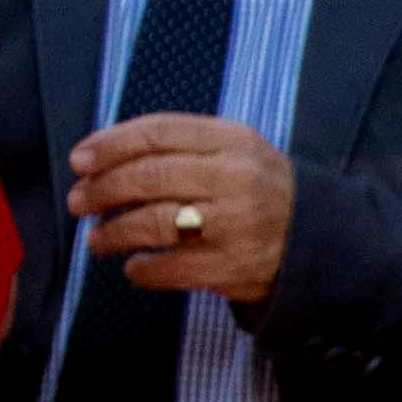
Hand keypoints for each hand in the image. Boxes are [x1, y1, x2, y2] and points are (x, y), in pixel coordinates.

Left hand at [69, 111, 294, 303]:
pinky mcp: (233, 267)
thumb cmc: (259, 187)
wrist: (324, 238)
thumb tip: (101, 153)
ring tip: (97, 239)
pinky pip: (173, 268)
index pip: (158, 132)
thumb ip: (179, 144)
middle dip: (103, 189)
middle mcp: (234, 178)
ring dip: (114, 232)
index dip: (110, 144)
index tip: (80, 160)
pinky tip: (133, 267)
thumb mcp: (233, 149)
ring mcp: (235, 224)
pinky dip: (143, 269)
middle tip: (78, 201)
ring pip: (155, 223)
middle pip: (149, 176)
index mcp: (232, 140)